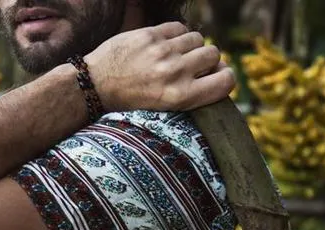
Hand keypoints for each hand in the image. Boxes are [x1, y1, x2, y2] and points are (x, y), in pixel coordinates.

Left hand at [85, 22, 235, 112]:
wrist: (98, 85)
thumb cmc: (134, 100)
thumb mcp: (166, 107)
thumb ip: (193, 92)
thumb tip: (219, 74)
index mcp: (181, 97)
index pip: (226, 81)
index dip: (226, 77)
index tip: (217, 77)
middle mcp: (176, 74)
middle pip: (214, 55)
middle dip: (207, 60)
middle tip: (193, 67)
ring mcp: (163, 53)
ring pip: (198, 39)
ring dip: (191, 46)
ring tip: (177, 56)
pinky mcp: (152, 35)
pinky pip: (180, 28)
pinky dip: (177, 35)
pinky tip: (166, 45)